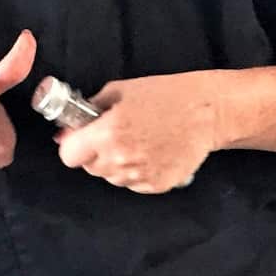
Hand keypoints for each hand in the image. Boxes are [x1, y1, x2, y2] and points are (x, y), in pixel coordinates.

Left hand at [55, 72, 217, 193]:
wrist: (207, 112)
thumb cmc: (166, 96)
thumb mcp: (120, 91)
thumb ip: (91, 110)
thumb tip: (69, 128)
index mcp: (108, 133)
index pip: (69, 155)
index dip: (73, 145)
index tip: (81, 137)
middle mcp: (121, 159)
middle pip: (90, 168)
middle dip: (95, 153)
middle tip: (113, 135)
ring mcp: (140, 176)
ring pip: (111, 177)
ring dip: (115, 164)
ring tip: (136, 142)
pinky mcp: (157, 185)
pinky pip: (133, 184)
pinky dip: (136, 172)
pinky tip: (151, 152)